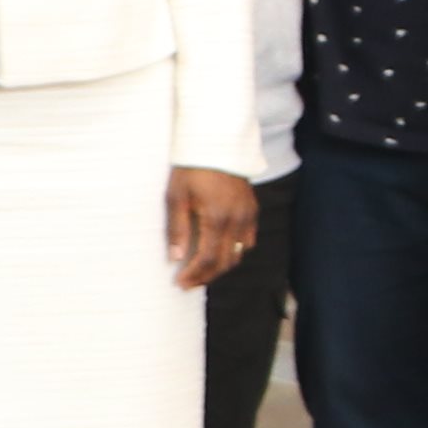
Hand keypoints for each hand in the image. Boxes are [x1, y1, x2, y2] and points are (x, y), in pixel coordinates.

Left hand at [167, 167, 256, 285]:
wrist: (216, 144)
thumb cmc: (191, 169)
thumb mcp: (177, 197)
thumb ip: (177, 229)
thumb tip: (175, 258)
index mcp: (215, 219)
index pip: (207, 259)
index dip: (194, 275)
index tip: (180, 282)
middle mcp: (235, 221)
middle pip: (224, 262)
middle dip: (206, 276)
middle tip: (189, 283)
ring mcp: (247, 216)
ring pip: (238, 254)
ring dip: (220, 266)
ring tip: (202, 270)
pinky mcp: (252, 209)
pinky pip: (248, 240)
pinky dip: (235, 251)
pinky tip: (221, 250)